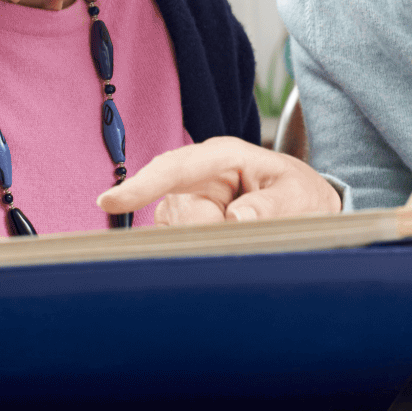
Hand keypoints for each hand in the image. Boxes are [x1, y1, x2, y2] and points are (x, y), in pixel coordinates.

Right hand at [97, 136, 341, 225]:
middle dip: (208, 234)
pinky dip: (193, 253)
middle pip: (176, 216)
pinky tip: (220, 247)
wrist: (302, 208)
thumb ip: (273, 207)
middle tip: (248, 233)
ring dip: (202, 246)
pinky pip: (173, 247)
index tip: (109, 202)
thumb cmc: (299, 195)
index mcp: (222, 156)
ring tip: (241, 236)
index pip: (174, 169)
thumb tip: (237, 217)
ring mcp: (186, 201)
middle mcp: (196, 176)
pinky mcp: (181, 224)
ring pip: (172, 235)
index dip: (142, 185)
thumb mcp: (299, 197)